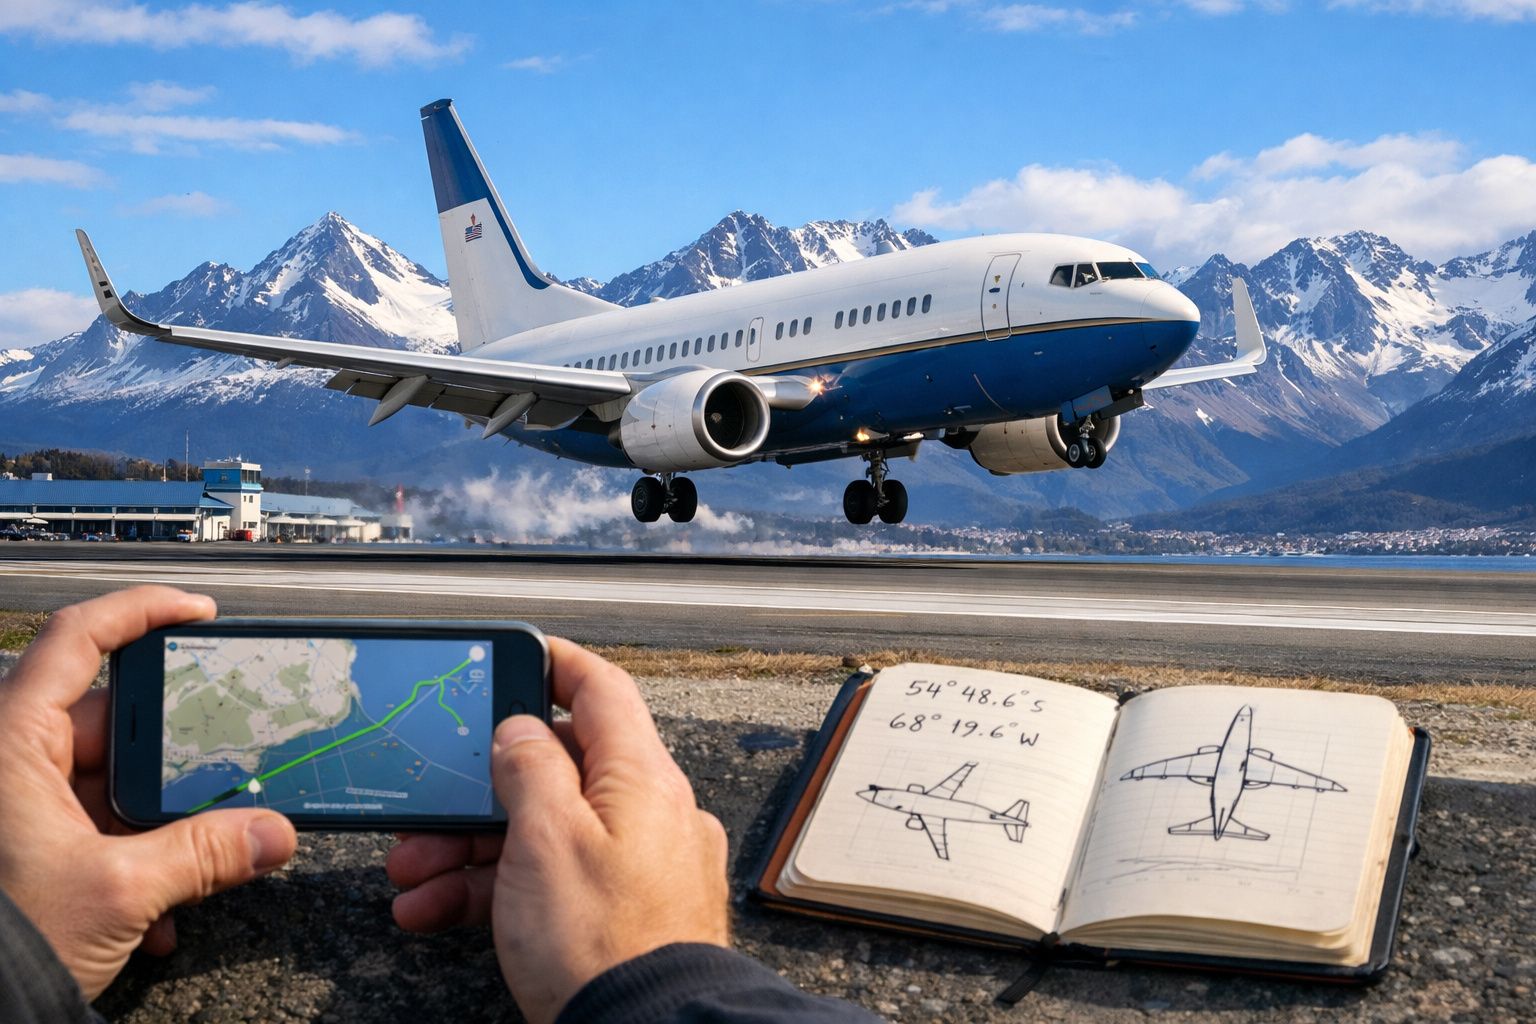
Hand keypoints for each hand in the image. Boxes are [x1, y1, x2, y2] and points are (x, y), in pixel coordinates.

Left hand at [0, 586, 297, 998]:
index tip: (199, 613)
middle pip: (116, 721)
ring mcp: (21, 805)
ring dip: (160, 826)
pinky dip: (135, 861)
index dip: (142, 610)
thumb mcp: (115, 892)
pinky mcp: (29, 848)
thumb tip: (273, 833)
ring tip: (197, 860)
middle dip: (178, 757)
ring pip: (111, 785)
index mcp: (14, 743)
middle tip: (230, 764)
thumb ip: (203, 855)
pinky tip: (161, 912)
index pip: (79, 638)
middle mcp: (14, 762)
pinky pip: (95, 830)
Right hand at [387, 637, 728, 1023]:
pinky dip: (493, 891)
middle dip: (476, 791)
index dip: (553, 665)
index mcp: (640, 777)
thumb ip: (530, 768)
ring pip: (541, 831)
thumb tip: (520, 729)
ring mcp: (633, 865)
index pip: (601, 690)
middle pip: (553, 771)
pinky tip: (436, 909)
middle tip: (425, 808)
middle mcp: (646, 813)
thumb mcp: (547, 838)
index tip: (509, 658)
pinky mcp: (618, 913)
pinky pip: (549, 882)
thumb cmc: (604, 944)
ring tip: (413, 874)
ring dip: (468, 848)